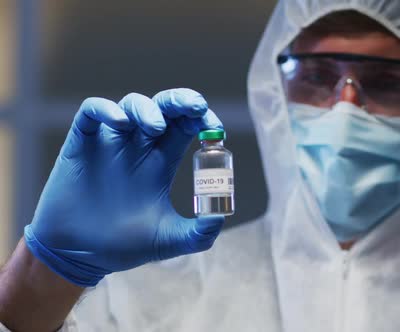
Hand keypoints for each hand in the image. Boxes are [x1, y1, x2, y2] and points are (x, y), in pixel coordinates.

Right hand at [24, 88, 224, 286]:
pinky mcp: (82, 143)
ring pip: (132, 104)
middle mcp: (138, 146)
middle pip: (164, 108)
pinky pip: (92, 111)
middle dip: (181, 100)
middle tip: (196, 107)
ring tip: (156, 127)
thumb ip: (199, 233)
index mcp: (161, 160)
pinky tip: (121, 123)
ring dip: (147, 108)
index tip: (214, 129)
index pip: (186, 125)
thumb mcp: (169, 240)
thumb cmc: (124, 246)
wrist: (79, 257)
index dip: (201, 119)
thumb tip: (220, 216)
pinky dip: (106, 109)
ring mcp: (110, 142)